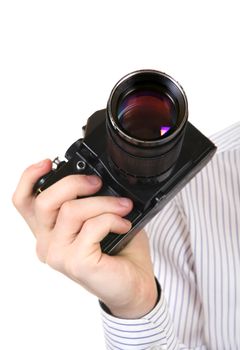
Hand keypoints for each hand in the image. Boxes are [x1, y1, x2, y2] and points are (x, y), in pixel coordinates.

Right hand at [12, 159, 157, 318]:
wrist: (134, 284)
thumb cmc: (118, 249)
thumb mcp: (98, 217)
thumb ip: (86, 200)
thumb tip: (93, 176)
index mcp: (49, 229)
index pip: (24, 202)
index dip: (29, 178)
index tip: (47, 162)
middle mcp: (47, 242)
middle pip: (44, 200)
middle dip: (74, 183)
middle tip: (97, 183)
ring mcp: (58, 255)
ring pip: (71, 211)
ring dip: (103, 202)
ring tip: (123, 207)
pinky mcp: (75, 263)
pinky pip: (91, 227)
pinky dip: (112, 219)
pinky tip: (123, 225)